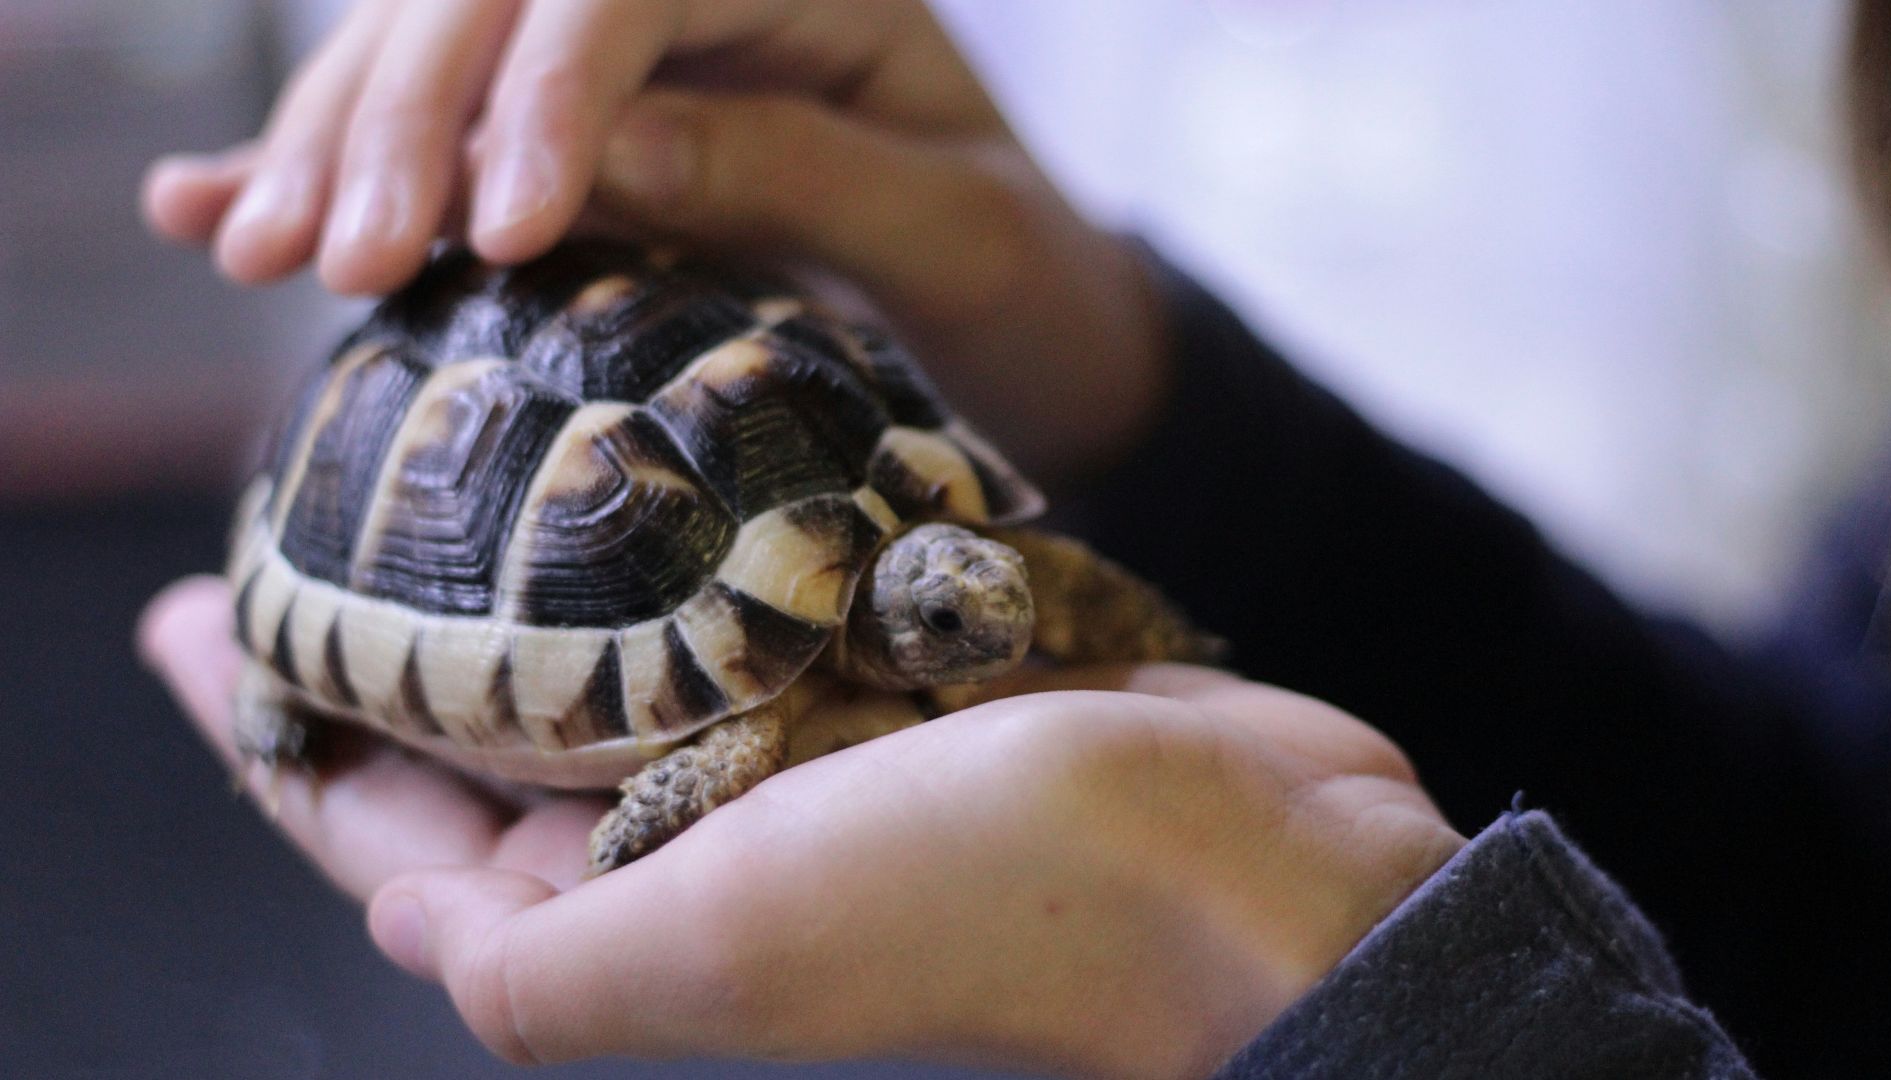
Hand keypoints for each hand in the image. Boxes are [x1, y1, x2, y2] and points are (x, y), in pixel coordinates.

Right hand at [140, 0, 1167, 483]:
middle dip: (406, 117)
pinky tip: (211, 204)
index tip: (499, 229)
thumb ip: (797, 178)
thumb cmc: (1021, 280)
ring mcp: (626, 52)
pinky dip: (330, 164)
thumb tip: (599, 153)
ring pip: (439, 50)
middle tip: (334, 256)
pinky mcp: (578, 128)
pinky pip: (441, 127)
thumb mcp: (953, 233)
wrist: (1029, 324)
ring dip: (334, 143)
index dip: (548, 92)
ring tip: (250, 250)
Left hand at [142, 576, 1462, 1079]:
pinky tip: (643, 469)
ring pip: (620, 650)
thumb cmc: (982, 900)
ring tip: (451, 467)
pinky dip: (680, 537)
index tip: (181, 627)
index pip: (393, 827)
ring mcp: (807, 750)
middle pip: (493, 733)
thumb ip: (524, 960)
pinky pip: (746, 596)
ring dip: (529, 576)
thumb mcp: (716, 947)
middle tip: (297, 525)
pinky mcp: (896, 675)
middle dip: (386, 643)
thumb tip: (387, 901)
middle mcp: (708, 833)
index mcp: (640, 907)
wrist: (1236, 857)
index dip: (274, 739)